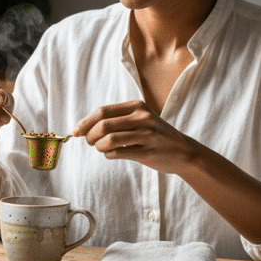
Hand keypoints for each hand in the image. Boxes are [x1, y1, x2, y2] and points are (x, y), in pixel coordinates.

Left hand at [73, 100, 199, 173]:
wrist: (184, 152)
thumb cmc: (156, 135)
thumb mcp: (140, 119)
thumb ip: (117, 119)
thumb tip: (84, 127)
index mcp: (137, 106)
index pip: (103, 111)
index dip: (85, 122)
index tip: (75, 132)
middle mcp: (142, 118)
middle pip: (103, 125)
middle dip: (90, 135)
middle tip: (90, 142)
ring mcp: (146, 135)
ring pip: (109, 139)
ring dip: (99, 146)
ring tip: (101, 148)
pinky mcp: (147, 152)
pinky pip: (118, 153)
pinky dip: (109, 154)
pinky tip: (111, 153)